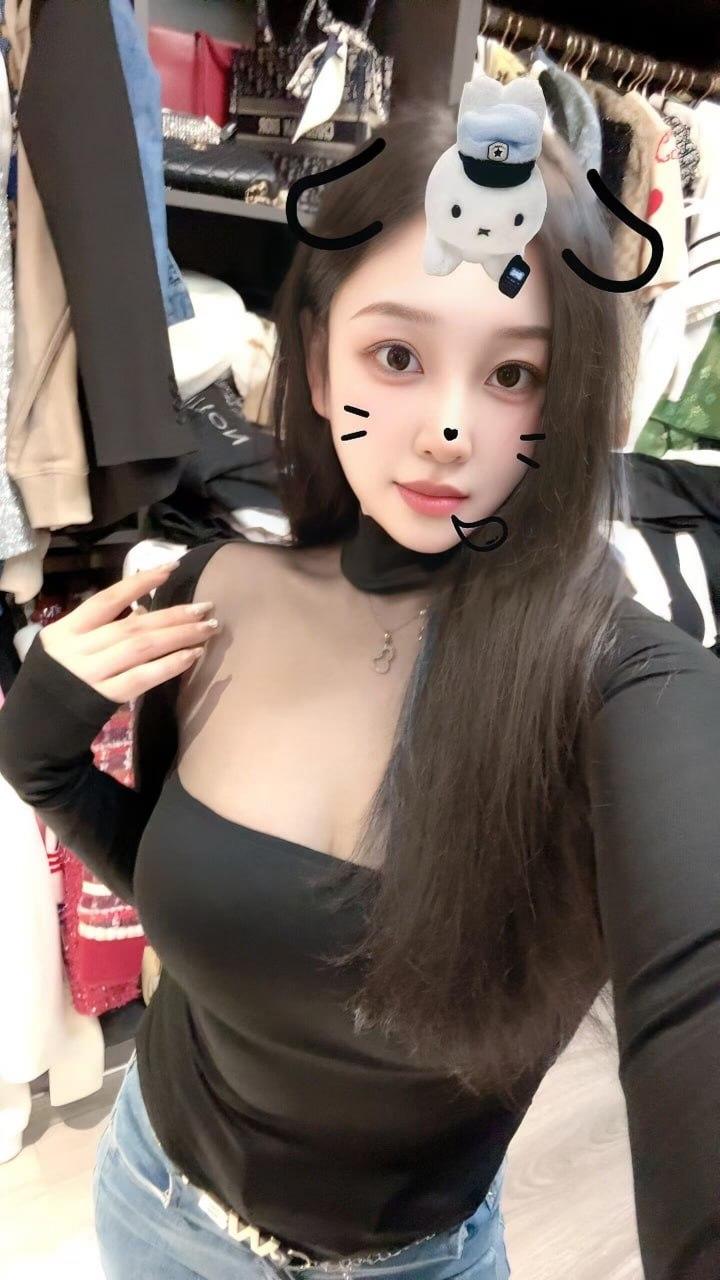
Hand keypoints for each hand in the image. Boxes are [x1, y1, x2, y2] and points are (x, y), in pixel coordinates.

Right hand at [39, 564, 217, 703]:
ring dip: (180, 636)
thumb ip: (102, 627)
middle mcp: (79, 649)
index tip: (172, 568)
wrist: (38, 723)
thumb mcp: (69, 644)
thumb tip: (145, 611)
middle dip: (174, 615)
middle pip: (134, 625)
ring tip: (208, 629)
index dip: (140, 582)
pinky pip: (143, 677)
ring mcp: (92, 674)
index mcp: (67, 629)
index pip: (108, 598)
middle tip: (207, 608)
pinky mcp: (106, 697)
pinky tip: (192, 655)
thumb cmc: (59, 676)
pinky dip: (170, 664)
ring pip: (142, 647)